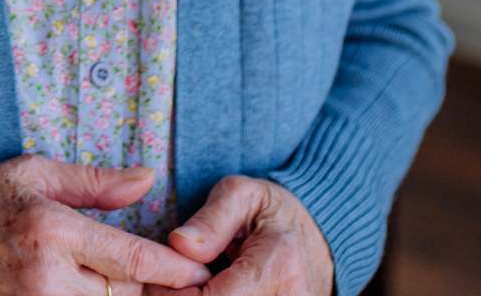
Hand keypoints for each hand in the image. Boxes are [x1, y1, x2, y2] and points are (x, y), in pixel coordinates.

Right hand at [0, 153, 212, 294]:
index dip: (175, 271)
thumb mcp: (37, 172)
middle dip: (159, 293)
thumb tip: (149, 179)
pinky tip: (112, 293)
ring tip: (157, 291)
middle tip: (192, 284)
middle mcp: (47, 277)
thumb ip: (96, 182)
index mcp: (54, 231)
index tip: (203, 273)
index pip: (132, 260)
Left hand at [147, 175, 332, 295]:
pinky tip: (209, 292)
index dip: (176, 292)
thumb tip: (179, 244)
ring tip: (191, 286)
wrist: (320, 238)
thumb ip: (210, 220)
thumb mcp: (241, 195)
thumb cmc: (273, 213)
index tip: (160, 277)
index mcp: (276, 268)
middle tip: (167, 284)